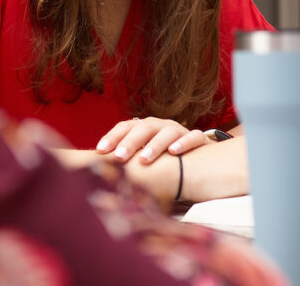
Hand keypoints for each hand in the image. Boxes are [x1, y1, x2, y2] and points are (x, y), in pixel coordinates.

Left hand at [95, 116, 209, 163]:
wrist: (199, 159)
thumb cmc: (164, 160)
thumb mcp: (144, 157)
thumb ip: (127, 161)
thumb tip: (100, 173)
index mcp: (145, 127)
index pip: (126, 126)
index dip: (113, 136)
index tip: (99, 150)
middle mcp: (161, 125)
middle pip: (144, 127)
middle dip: (130, 142)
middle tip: (118, 158)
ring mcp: (180, 130)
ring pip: (167, 131)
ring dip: (155, 144)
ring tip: (144, 159)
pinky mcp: (199, 139)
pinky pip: (194, 136)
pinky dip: (184, 142)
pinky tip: (174, 152)